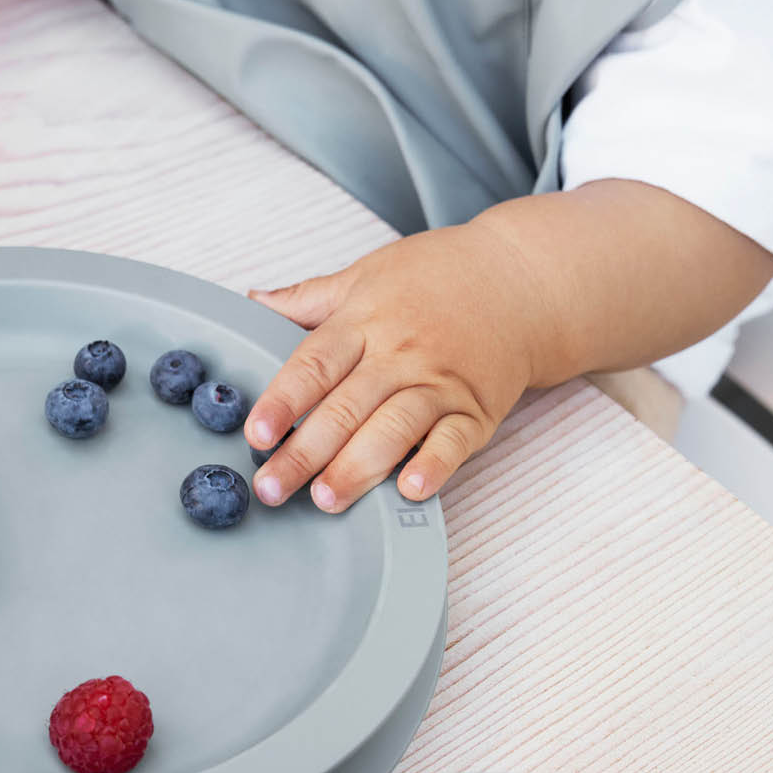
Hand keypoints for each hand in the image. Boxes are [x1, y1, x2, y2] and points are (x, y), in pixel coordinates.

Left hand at [244, 220, 554, 513]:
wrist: (521, 280)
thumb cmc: (439, 277)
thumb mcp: (367, 274)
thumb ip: (310, 298)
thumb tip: (251, 301)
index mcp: (365, 321)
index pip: (315, 364)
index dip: (283, 401)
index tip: (256, 432)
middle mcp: (401, 354)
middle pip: (346, 407)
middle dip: (305, 452)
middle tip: (273, 486)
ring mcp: (441, 383)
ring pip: (394, 428)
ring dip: (359, 466)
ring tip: (326, 498)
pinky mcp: (477, 410)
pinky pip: (454, 441)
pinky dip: (435, 465)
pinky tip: (412, 488)